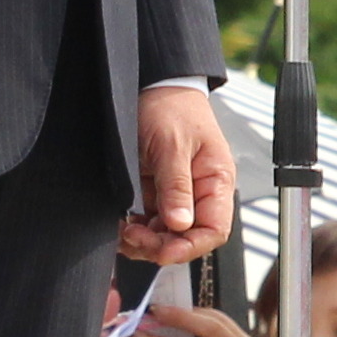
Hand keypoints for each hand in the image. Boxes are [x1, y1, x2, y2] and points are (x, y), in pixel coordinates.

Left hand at [119, 81, 232, 266]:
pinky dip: (134, 229)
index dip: (190, 247)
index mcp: (216, 181)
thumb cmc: (170, 106)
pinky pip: (148, 222)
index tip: (162, 251)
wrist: (151, 85)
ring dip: (143, 240)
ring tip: (123, 231)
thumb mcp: (172, 145)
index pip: (213, 230)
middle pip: (186, 238)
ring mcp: (176, 194)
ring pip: (165, 234)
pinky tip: (120, 225)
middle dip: (160, 244)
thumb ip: (176, 186)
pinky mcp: (155, 192)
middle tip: (133, 236)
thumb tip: (180, 224)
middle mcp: (199, 192)